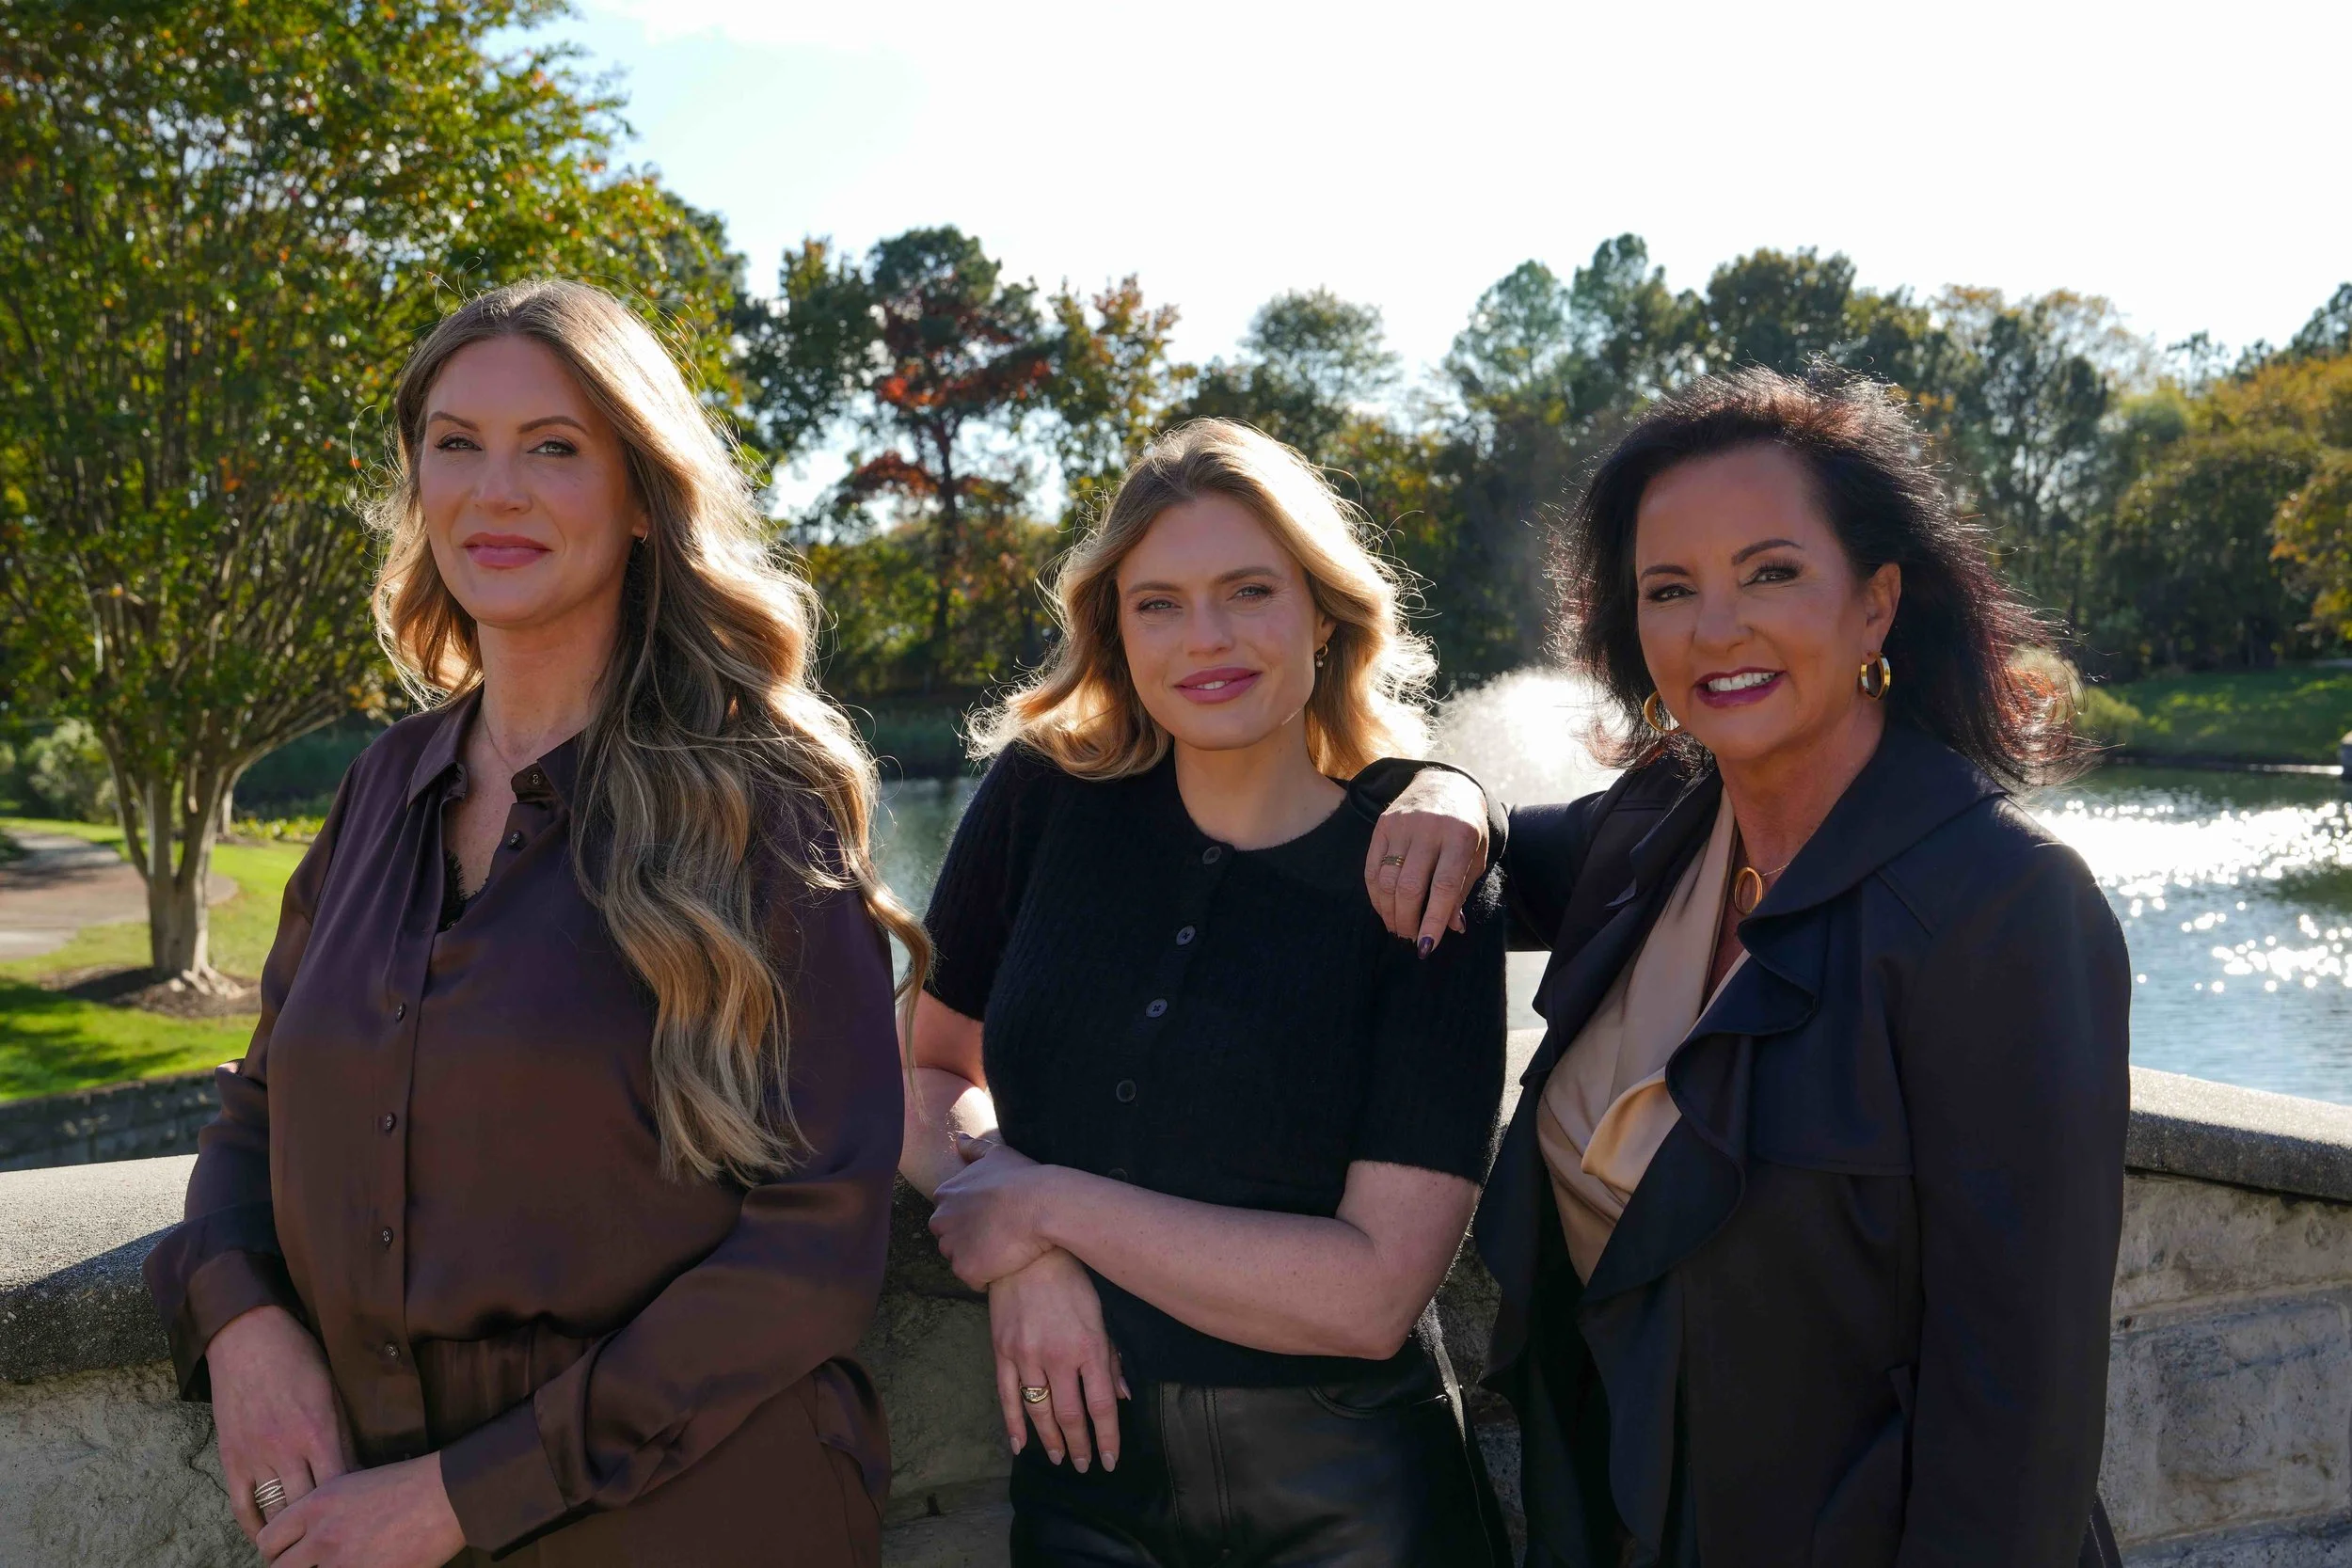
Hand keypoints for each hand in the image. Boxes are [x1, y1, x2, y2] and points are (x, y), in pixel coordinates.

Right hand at [205, 1304, 353, 1542]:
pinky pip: (242, 1506)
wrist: (247, 1337)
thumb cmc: (298, 1357)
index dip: (352, 1504)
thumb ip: (342, 1432)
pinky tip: (268, 1537)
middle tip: (337, 1534)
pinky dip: (256, 1526)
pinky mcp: (232, 1459)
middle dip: (324, 1523)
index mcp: (320, 1430)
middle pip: (310, 1504)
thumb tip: (356, 1469)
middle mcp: (288, 1449)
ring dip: (292, 1528)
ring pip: (277, 1511)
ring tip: (307, 1539)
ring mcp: (257, 1456)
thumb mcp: (331, 1391)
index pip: (341, 1484)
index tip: (362, 1515)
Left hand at [257, 1455, 463, 1567]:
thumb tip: (307, 1530)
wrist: (447, 1494)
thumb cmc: (406, 1482)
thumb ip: (322, 1509)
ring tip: (342, 1562)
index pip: (267, 1541)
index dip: (275, 1552)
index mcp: (315, 1506)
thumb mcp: (353, 1482)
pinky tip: (367, 1565)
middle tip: (309, 1566)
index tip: (287, 1554)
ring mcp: (345, 1563)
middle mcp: (322, 1537)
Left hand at [930, 1136, 1056, 1287]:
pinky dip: (987, 1278)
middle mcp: (941, 1220)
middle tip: (999, 1237)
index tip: (993, 1218)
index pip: (949, 1214)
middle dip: (968, 1240)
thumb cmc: (1023, 1178)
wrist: (1041, 1204)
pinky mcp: (966, 1268)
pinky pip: (972, 1280)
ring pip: (959, 1260)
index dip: (972, 1219)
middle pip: (949, 1238)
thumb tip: (959, 1139)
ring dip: (978, 1259)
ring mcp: (952, 1246)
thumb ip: (973, 1149)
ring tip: (1004, 1252)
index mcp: (945, 1195)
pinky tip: (1006, 1266)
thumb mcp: (997, 1154)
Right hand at [988, 1249, 1130, 1472]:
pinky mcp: (1002, 1352)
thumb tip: (1124, 1397)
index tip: (1111, 1460)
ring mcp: (1027, 1356)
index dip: (1108, 1438)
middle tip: (1084, 1466)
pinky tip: (1020, 1445)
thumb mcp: (1100, 1315)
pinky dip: (1013, 1425)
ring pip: (1039, 1411)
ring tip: (1058, 1458)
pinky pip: (1007, 1397)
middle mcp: (1058, 1357)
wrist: (1026, 1252)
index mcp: (1088, 1347)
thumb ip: (1111, 1358)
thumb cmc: (1070, 1282)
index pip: (1102, 1406)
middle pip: (1071, 1416)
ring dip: (1050, 1440)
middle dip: (1080, 1446)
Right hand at [1367, 768, 1488, 952]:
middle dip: (1408, 920)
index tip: (1426, 947)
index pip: (1444, 887)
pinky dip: (1376, 895)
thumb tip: (1451, 927)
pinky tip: (1384, 908)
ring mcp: (1402, 825)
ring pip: (1387, 880)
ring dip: (1390, 912)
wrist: (1446, 785)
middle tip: (1410, 938)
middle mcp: (1429, 829)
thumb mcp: (1475, 856)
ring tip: (1398, 927)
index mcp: (1460, 836)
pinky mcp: (1383, 825)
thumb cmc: (1465, 829)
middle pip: (1410, 887)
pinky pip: (1372, 868)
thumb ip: (1462, 890)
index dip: (1433, 920)